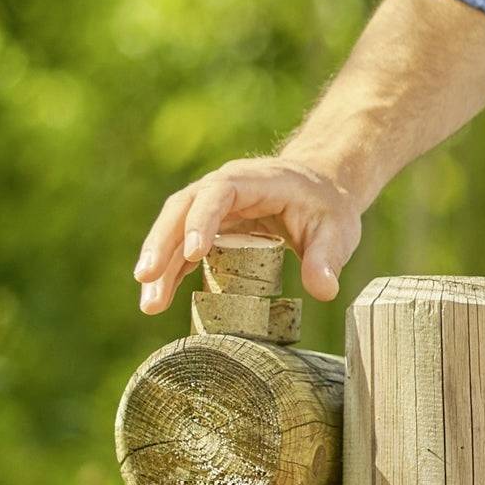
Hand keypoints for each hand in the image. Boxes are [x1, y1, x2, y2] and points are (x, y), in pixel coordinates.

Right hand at [134, 157, 363, 314]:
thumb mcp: (336, 230)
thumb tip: (324, 291)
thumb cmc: (326, 206)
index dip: (202, 221)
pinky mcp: (209, 226)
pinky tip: (159, 297)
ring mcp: (211, 207)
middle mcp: (222, 188)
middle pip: (181, 210)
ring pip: (174, 230)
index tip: (194, 253)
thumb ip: (327, 258)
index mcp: (252, 180)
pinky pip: (182, 246)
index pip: (218, 194)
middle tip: (148, 280)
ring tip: (150, 304)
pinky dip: (171, 270)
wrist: (322, 190)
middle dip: (162, 245)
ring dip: (159, 265)